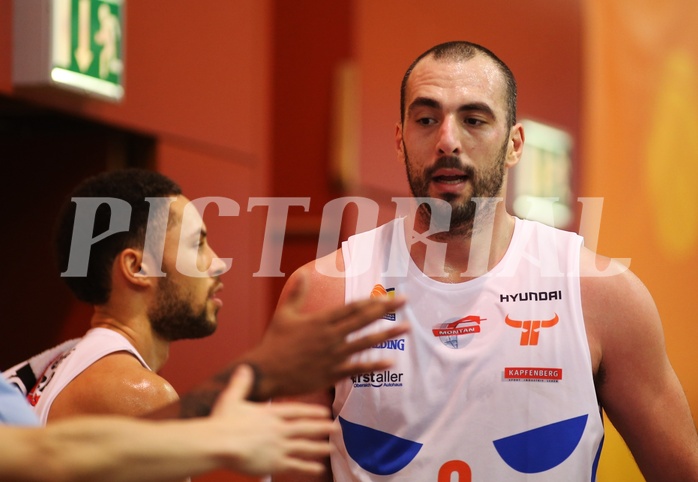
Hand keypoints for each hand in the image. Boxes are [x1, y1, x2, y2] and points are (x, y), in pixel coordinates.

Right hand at [210, 364, 333, 475]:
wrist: (219, 443)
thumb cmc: (223, 422)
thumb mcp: (232, 398)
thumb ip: (241, 384)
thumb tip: (244, 367)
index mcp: (270, 413)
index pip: (297, 411)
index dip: (312, 411)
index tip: (324, 412)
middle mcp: (279, 429)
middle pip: (306, 428)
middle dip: (322, 428)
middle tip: (336, 428)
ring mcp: (279, 447)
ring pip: (305, 447)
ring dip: (319, 447)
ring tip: (331, 447)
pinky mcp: (275, 464)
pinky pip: (296, 466)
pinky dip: (308, 467)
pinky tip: (318, 469)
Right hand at [245, 273, 407, 399]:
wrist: (265, 371)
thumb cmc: (274, 342)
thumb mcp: (284, 314)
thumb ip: (297, 294)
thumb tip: (301, 274)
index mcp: (320, 320)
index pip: (351, 307)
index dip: (371, 301)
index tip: (387, 295)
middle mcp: (330, 336)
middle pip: (363, 320)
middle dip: (386, 309)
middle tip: (405, 301)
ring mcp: (333, 355)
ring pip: (365, 343)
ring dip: (387, 335)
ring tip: (406, 328)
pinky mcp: (332, 373)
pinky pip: (357, 369)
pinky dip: (374, 366)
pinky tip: (391, 362)